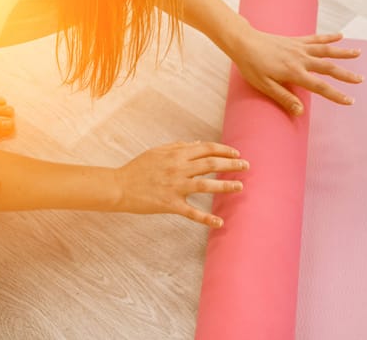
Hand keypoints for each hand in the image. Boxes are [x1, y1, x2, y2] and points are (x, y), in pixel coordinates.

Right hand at [114, 141, 248, 227]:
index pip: (207, 149)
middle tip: (246, 166)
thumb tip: (197, 144)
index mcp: (176, 154)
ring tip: (240, 187)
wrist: (119, 186)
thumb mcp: (158, 151)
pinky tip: (219, 222)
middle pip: (211, 164)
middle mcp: (178, 168)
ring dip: (225, 186)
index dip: (224, 150)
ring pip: (206, 186)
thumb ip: (178, 147)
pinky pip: (192, 212)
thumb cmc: (138, 168)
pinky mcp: (170, 204)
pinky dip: (206, 218)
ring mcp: (175, 187)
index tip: (236, 153)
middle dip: (231, 165)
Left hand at [231, 30, 362, 114]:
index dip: (336, 95)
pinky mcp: (296, 40)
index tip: (349, 101)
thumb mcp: (265, 86)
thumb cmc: (252, 66)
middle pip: (328, 68)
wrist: (244, 43)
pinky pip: (316, 39)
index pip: (320, 87)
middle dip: (346, 75)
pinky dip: (328, 37)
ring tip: (358, 54)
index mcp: (294, 73)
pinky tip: (340, 36)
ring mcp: (299, 48)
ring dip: (343, 53)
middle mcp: (301, 59)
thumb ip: (284, 98)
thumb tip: (300, 112)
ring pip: (326, 50)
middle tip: (361, 80)